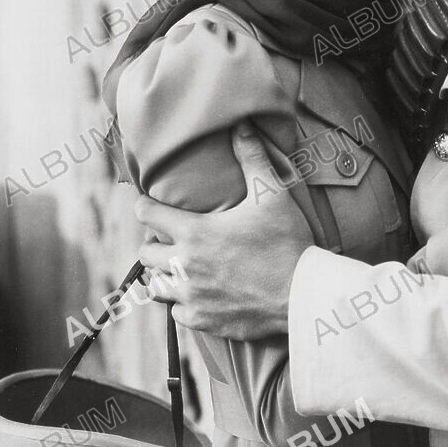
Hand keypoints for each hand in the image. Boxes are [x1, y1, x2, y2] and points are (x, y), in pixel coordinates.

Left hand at [135, 120, 313, 339]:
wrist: (302, 294)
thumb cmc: (287, 241)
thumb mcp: (271, 193)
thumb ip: (251, 157)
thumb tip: (241, 125)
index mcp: (194, 233)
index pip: (147, 215)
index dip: (145, 205)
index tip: (150, 203)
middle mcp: (185, 266)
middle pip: (145, 254)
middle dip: (153, 242)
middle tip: (170, 237)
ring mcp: (192, 298)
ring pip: (155, 288)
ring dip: (163, 275)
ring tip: (179, 267)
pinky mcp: (204, 321)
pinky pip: (177, 314)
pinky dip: (183, 304)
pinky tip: (199, 295)